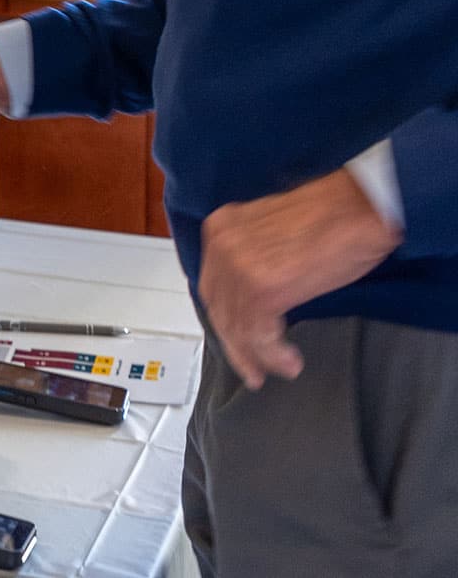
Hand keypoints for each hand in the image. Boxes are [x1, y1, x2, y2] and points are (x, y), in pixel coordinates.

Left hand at [198, 169, 400, 388]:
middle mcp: (220, 246)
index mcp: (220, 228)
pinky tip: (289, 362)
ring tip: (278, 369)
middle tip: (252, 370)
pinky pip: (259, 334)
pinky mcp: (262, 289)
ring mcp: (237, 268)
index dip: (225, 318)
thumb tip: (252, 294)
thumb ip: (252, 257)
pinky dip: (273, 354)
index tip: (237, 341)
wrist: (364, 207)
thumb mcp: (273, 233)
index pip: (214, 285)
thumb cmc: (333, 218)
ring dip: (257, 355)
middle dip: (235, 344)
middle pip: (220, 308)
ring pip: (237, 326)